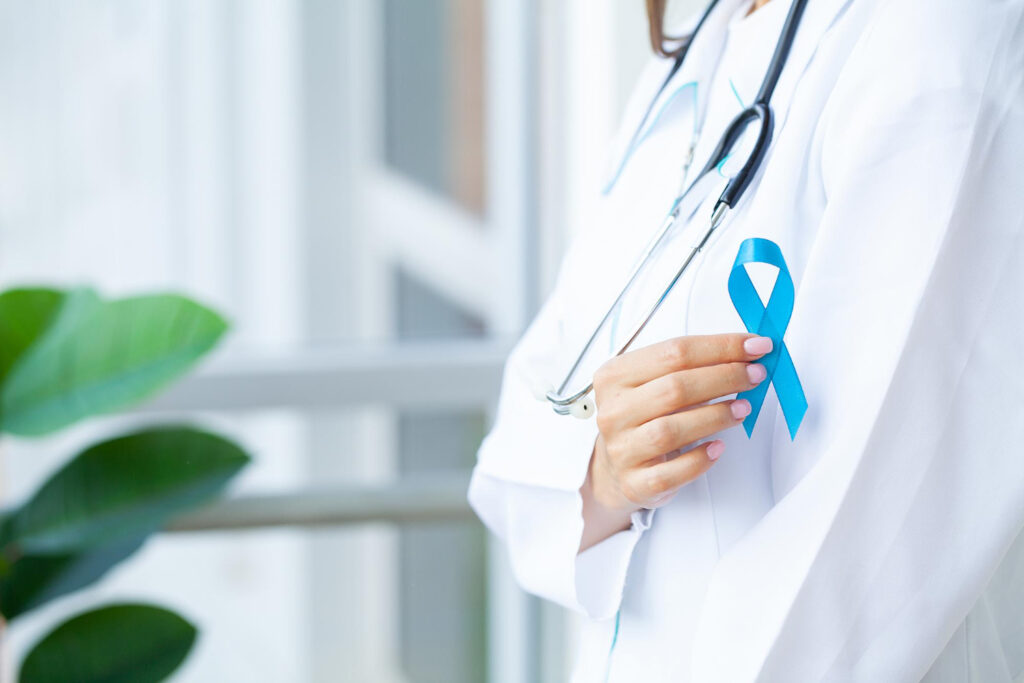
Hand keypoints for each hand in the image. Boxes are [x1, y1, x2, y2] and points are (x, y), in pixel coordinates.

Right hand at [588, 333, 771, 513]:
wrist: (611, 466)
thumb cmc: (639, 417)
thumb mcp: (649, 382)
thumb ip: (687, 365)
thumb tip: (741, 353)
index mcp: (615, 376)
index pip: (673, 352)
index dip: (720, 347)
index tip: (753, 345)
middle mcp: (614, 411)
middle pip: (675, 388)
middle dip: (725, 377)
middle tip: (754, 375)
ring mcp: (621, 448)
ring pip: (671, 429)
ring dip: (716, 417)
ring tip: (742, 409)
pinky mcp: (634, 482)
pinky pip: (671, 473)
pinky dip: (699, 460)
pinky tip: (718, 447)